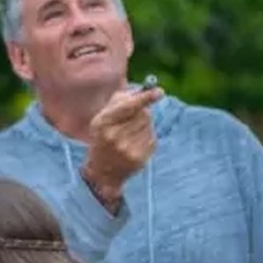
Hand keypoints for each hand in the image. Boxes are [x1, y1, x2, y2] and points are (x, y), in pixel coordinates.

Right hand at [82, 83, 163, 199]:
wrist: (102, 171)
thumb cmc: (104, 137)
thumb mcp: (103, 118)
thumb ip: (119, 100)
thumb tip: (145, 91)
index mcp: (103, 123)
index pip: (128, 106)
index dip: (145, 98)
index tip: (160, 92)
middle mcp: (114, 137)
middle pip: (143, 114)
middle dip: (143, 112)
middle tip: (132, 120)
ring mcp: (127, 150)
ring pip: (149, 126)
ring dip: (144, 126)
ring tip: (131, 135)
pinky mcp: (139, 159)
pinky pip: (152, 138)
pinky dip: (147, 138)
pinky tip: (135, 144)